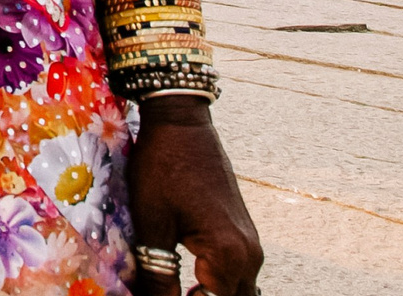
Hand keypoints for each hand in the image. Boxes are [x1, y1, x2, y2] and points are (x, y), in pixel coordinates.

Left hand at [129, 96, 261, 295]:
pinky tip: (189, 286)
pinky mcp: (243, 235)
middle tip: (167, 294)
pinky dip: (217, 287)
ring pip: (236, 292)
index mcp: (228, 255)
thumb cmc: (163, 168)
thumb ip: (156, 276)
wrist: (183, 124)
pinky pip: (236, 276)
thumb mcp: (152, 225)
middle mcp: (249, 254)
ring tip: (176, 290)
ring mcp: (250, 245)